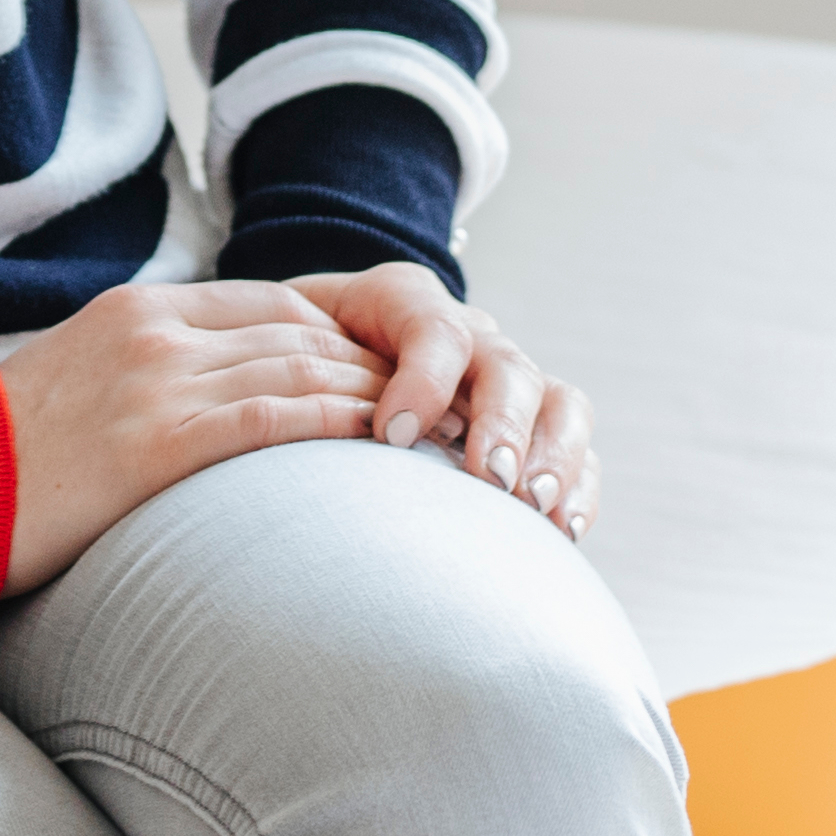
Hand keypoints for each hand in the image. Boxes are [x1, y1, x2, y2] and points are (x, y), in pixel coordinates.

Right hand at [0, 279, 390, 592]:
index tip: (380, 366)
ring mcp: (159, 383)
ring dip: (373, 393)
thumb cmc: (5, 454)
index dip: (337, 333)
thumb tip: (217, 401)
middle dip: (372, 361)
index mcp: (139, 311)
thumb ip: (149, 372)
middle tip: (427, 393)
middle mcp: (157, 334)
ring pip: (298, 367)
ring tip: (422, 423)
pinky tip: (378, 440)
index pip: (269, 303)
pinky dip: (337, 423)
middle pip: (297, 330)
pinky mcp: (159, 443)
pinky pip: (273, 418)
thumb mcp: (81, 380)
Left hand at [282, 265, 595, 531]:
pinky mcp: (535, 426)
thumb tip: (258, 417)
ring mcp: (508, 381)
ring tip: (534, 507)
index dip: (422, 378)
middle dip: (502, 423)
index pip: (433, 327)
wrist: (322, 351)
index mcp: (405, 303)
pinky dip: (577, 487)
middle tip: (489, 477)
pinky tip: (564, 532)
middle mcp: (469, 337)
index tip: (392, 435)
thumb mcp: (279, 339)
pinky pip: (576, 447)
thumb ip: (278, 366)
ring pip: (556, 401)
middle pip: (507, 366)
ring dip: (553, 456)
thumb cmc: (291, 357)